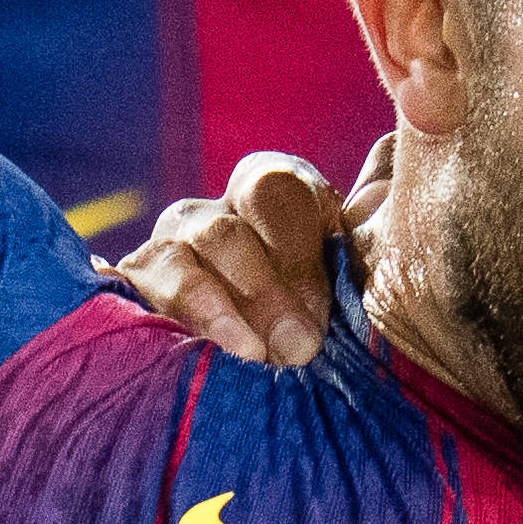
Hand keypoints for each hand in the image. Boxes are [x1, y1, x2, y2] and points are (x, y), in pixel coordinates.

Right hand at [106, 141, 372, 366]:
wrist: (253, 362)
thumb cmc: (312, 311)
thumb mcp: (344, 266)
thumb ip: (365, 222)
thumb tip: (391, 161)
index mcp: (270, 192)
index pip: (275, 190)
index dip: (296, 249)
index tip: (320, 310)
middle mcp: (213, 213)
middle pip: (226, 231)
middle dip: (265, 290)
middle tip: (299, 347)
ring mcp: (166, 249)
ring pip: (180, 263)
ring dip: (219, 311)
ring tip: (253, 354)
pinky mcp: (131, 287)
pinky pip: (135, 290)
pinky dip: (164, 317)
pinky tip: (187, 345)